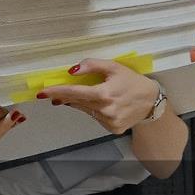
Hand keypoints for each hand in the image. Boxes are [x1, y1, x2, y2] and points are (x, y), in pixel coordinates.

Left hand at [36, 58, 160, 134]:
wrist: (152, 101)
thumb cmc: (132, 81)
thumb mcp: (114, 67)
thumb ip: (92, 66)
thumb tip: (71, 70)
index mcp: (105, 94)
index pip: (74, 92)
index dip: (56, 91)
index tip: (42, 92)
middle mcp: (106, 110)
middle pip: (77, 102)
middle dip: (63, 96)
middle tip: (52, 92)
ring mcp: (109, 122)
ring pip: (85, 110)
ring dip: (77, 102)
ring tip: (74, 96)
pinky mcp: (112, 129)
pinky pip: (95, 117)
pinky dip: (92, 109)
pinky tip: (98, 104)